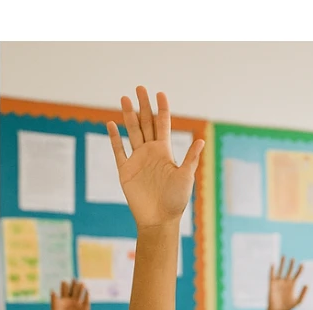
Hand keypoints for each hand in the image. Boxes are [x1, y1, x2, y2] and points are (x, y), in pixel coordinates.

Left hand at [50, 279, 90, 309]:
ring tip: (82, 283)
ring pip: (80, 295)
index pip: (65, 290)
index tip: (64, 281)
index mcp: (63, 300)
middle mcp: (71, 301)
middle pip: (73, 291)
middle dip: (74, 285)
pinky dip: (87, 297)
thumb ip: (54, 300)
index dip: (65, 285)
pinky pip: (86, 302)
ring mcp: (78, 305)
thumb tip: (52, 290)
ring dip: (81, 289)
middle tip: (75, 278)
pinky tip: (87, 292)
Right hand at [106, 87, 203, 228]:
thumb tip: (201, 141)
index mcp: (165, 152)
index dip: (162, 109)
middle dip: (143, 105)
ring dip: (128, 115)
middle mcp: (151, 152)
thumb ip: (190, 158)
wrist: (159, 219)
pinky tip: (110, 124)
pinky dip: (114, 137)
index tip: (160, 93)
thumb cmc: (176, 201)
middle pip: (146, 123)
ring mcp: (137, 159)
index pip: (163, 125)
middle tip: (139, 87)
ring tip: (124, 98)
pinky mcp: (125, 169)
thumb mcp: (185, 177)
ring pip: (132, 132)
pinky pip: (118, 150)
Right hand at [267, 257, 307, 309]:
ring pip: (281, 270)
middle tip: (293, 258)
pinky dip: (272, 270)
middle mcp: (286, 282)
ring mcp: (279, 282)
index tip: (302, 264)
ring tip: (284, 256)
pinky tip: (273, 264)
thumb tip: (307, 284)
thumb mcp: (298, 301)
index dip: (299, 270)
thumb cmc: (288, 308)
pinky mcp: (272, 284)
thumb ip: (303, 293)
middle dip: (291, 265)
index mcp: (292, 285)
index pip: (297, 275)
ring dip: (282, 264)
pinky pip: (272, 275)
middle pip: (289, 271)